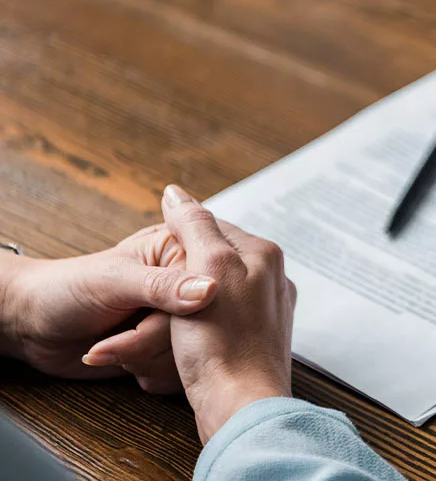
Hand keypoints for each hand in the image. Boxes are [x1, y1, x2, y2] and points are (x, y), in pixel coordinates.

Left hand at [0, 225, 215, 392]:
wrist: (33, 325)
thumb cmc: (65, 289)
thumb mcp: (114, 282)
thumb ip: (163, 286)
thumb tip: (210, 290)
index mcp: (178, 253)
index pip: (208, 288)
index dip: (182, 314)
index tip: (152, 322)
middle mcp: (184, 284)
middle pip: (200, 326)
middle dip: (154, 341)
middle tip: (121, 337)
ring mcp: (176, 319)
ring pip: (193, 353)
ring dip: (148, 360)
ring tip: (115, 347)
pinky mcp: (167, 347)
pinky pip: (180, 371)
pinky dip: (150, 374)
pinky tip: (125, 363)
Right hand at [150, 185, 294, 442]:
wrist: (241, 406)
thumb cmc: (223, 342)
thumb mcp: (207, 267)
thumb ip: (195, 225)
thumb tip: (176, 193)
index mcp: (264, 253)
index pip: (213, 224)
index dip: (177, 236)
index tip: (153, 257)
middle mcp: (273, 278)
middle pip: (214, 257)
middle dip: (181, 271)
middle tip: (154, 294)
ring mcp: (267, 311)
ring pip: (215, 289)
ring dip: (185, 300)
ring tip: (165, 319)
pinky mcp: (256, 340)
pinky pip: (220, 319)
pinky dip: (196, 325)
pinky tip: (184, 339)